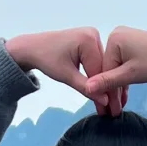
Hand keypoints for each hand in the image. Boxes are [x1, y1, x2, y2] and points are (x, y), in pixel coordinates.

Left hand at [4, 29, 128, 114]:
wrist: (33, 47)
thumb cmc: (46, 59)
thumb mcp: (66, 76)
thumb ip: (86, 88)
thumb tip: (105, 102)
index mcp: (88, 39)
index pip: (101, 70)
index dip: (105, 92)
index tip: (111, 110)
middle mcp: (94, 34)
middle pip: (104, 67)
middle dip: (108, 90)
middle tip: (113, 111)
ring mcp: (93, 37)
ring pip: (103, 66)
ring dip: (105, 84)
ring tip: (111, 105)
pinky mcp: (90, 42)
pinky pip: (98, 61)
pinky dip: (100, 76)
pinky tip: (105, 91)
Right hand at [85, 28, 146, 113]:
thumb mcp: (131, 75)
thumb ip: (108, 82)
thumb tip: (87, 88)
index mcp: (113, 39)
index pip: (103, 70)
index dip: (105, 92)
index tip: (105, 110)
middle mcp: (117, 35)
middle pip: (109, 69)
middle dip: (111, 92)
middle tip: (111, 113)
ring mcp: (125, 39)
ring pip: (117, 68)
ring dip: (118, 88)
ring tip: (118, 108)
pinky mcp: (133, 45)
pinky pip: (124, 64)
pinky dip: (125, 79)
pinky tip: (123, 97)